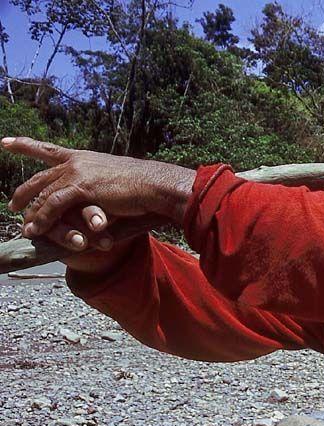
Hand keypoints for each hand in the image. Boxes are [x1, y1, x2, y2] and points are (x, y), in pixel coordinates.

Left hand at [1, 137, 194, 238]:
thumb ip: (101, 184)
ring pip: (43, 193)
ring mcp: (76, 173)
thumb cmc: (143, 185)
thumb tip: (102, 194)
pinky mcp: (80, 188)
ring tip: (25, 226)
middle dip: (23, 191)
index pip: (49, 150)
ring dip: (31, 211)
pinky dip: (42, 219)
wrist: (154, 184)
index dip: (26, 145)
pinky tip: (35, 229)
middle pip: (40, 175)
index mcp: (84, 157)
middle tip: (11, 204)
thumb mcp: (116, 179)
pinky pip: (52, 205)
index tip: (4, 142)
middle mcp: (76, 162)